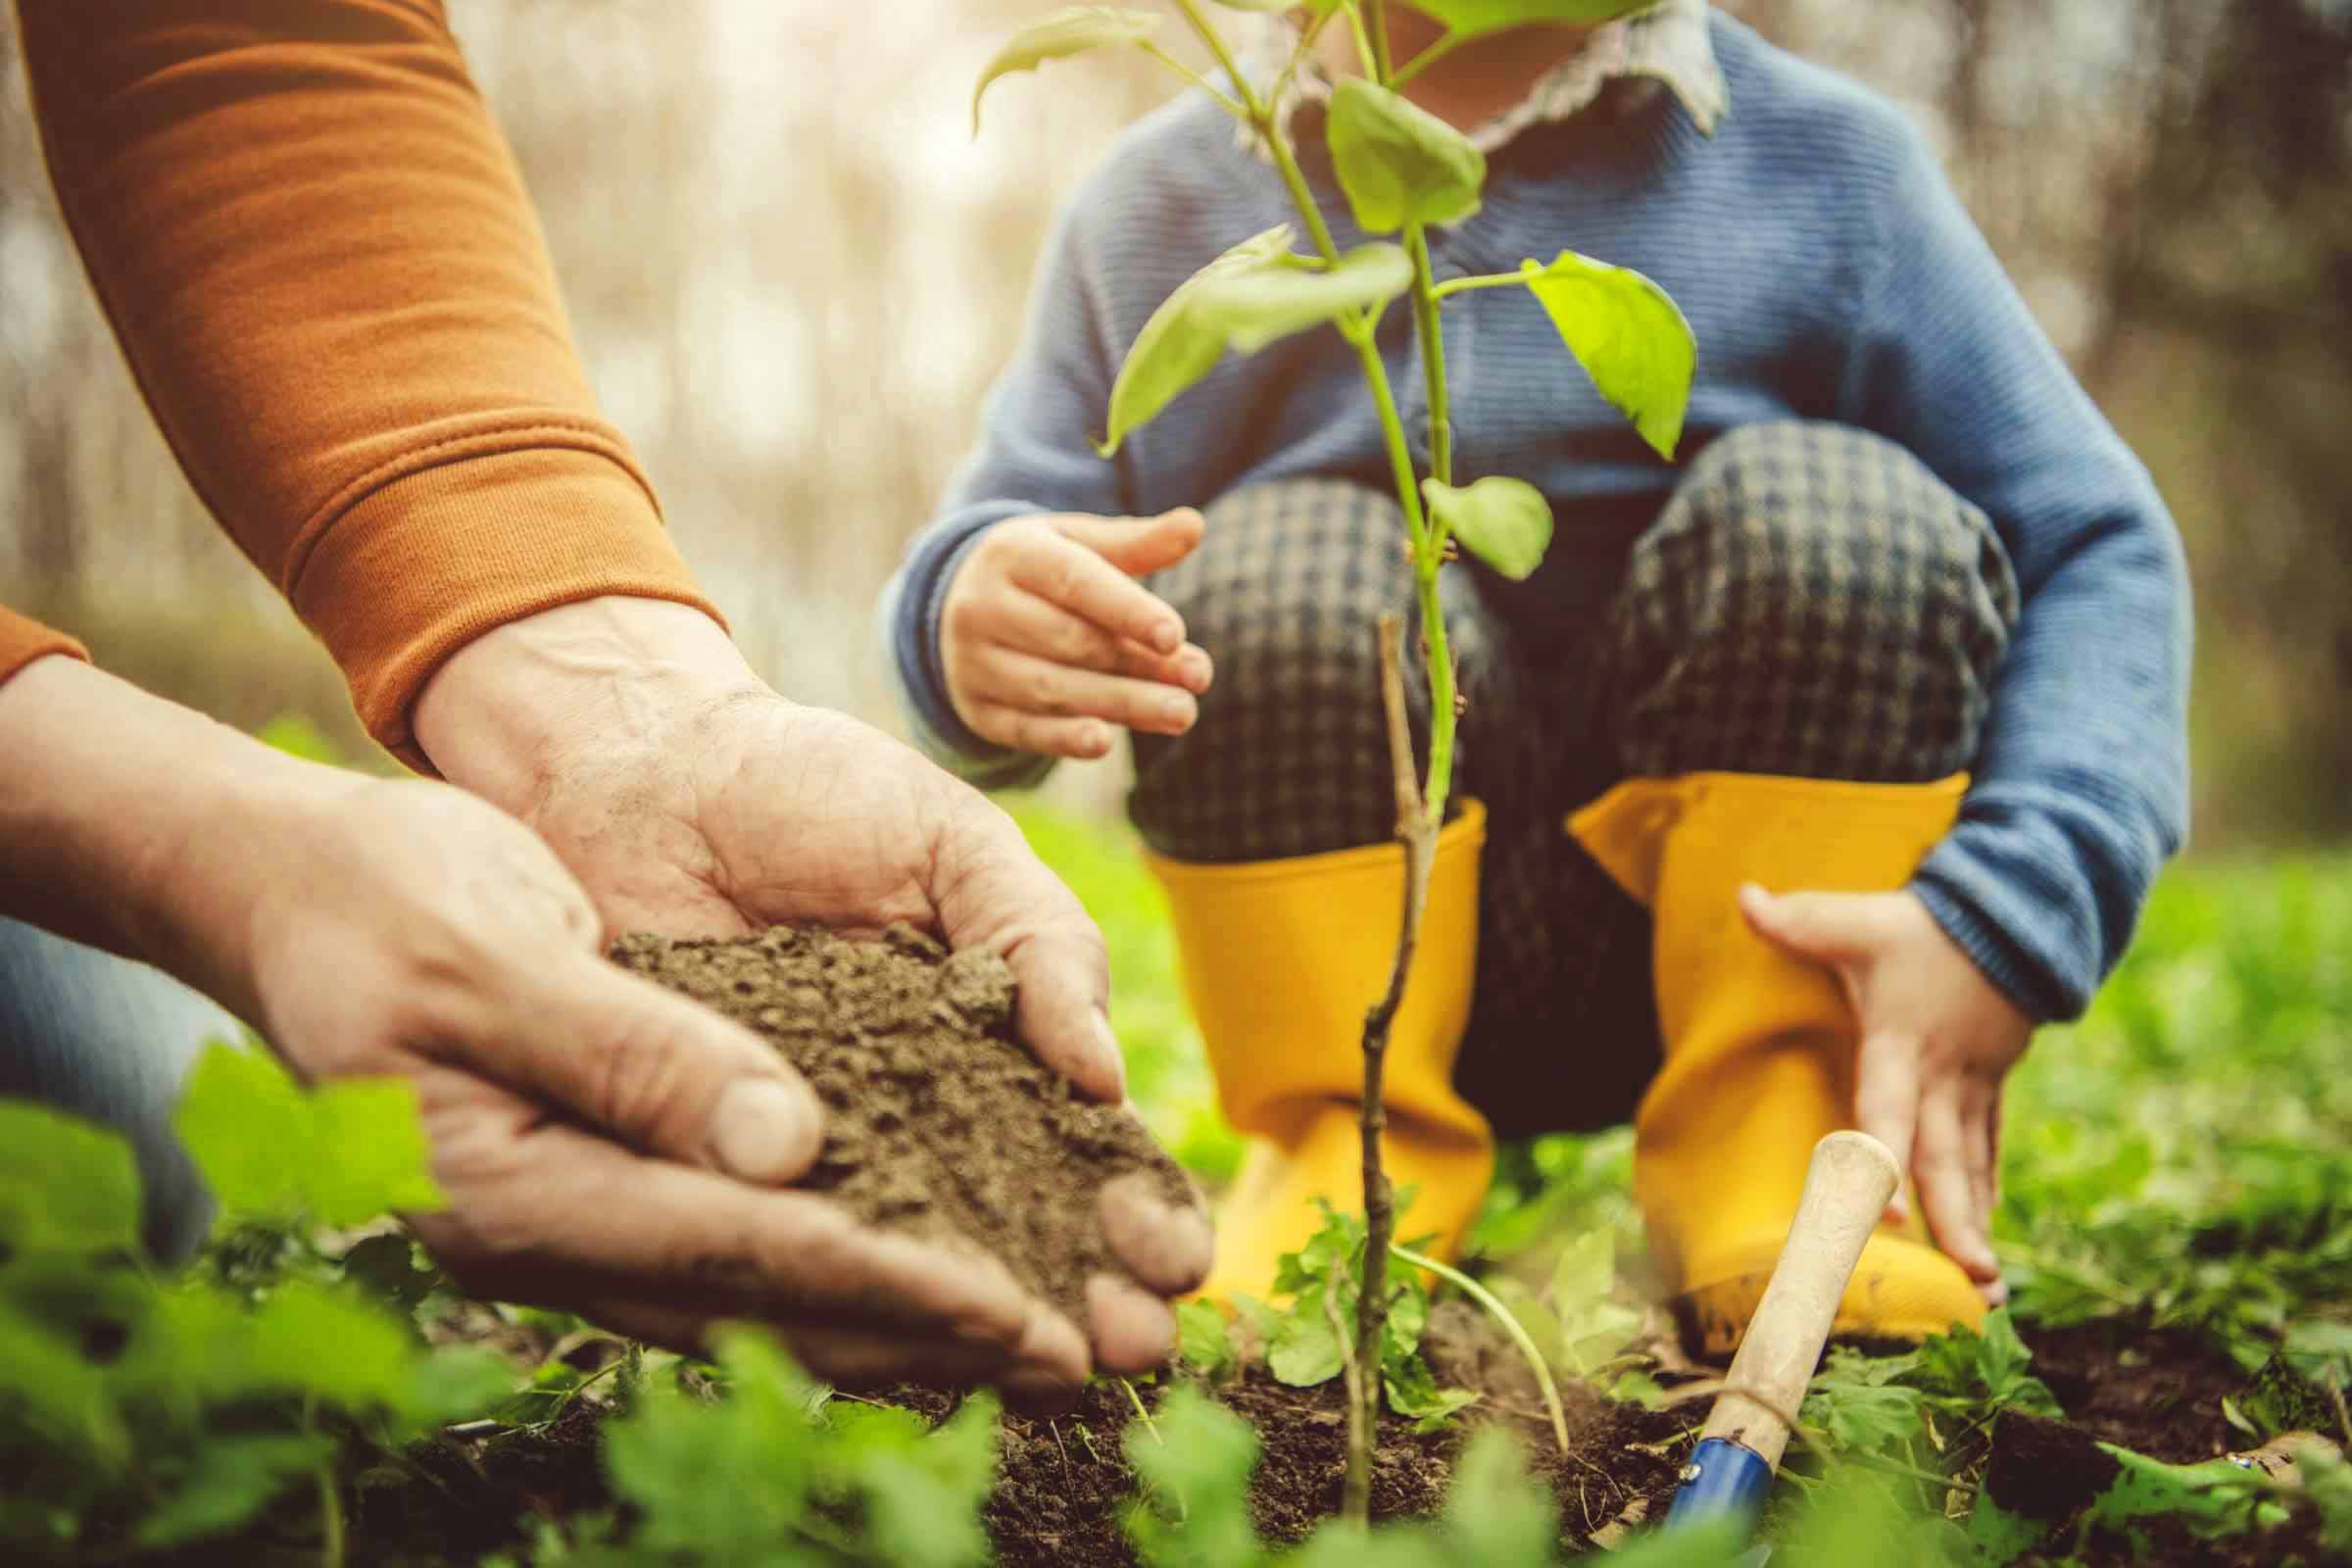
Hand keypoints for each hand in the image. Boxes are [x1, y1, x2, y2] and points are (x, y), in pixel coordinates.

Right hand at [248, 778, 1139, 1397]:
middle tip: (1071, 1361)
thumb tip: (785, 1147)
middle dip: (928, 1335)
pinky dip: (848, 1261)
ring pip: (769, 1293)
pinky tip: (935, 1265)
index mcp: (512, 1195)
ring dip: (907, 1319)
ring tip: (1037, 1344)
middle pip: (772, 1304)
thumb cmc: (381, 901)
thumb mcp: (491, 953)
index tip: (1015, 1309)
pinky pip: (745, 1247)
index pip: (736, 1253)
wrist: (295, 893)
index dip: (886, 1282)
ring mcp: (578, 1222)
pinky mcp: (606, 1183)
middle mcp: (554, 1237)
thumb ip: (631, 1051)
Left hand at [412, 597, 1211, 1377]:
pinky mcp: (710, 1171)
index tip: (1178, 1258)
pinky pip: (777, 1248)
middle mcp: (911, 1120)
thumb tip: (1103, 1082)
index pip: (1080, 1148)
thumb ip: (1039, 944)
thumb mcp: (951, 845)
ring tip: (1049, 1376)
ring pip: (910, 1265)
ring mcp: (811, 1155)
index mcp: (991, 1043)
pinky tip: (894, 1345)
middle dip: (1081, 1296)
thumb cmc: (809, 790)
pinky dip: (834, 1302)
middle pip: (1013, 1234)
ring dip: (981, 1326)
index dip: (1133, 1207)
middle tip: (1132, 1348)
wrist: (637, 770)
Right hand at [940, 510, 1214, 759]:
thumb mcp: (1077, 544)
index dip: (1127, 610)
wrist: (956, 605)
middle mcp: (983, 608)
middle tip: (1199, 680)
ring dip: (1121, 704)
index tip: (1176, 635)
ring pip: (1051, 689)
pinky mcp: (977, 709)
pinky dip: (1064, 738)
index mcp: (1013, 554)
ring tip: (1181, 713)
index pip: (1075, 583)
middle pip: (1070, 642)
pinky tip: (1105, 742)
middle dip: (1139, 664)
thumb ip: (1136, 543)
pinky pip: (1023, 729)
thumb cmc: (1040, 570)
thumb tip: (1195, 525)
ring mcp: (974, 662)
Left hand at [1738, 884, 2031, 1304]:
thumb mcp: (1859, 920)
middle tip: (1968, 1278)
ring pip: (1973, 1164)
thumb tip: (1742, 895)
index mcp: (1902, 1042)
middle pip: (1945, 1156)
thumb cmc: (1923, 927)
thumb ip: (1798, 920)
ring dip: (1977, 1223)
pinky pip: (1988, 1148)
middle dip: (1955, 1219)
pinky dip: (1986, 1192)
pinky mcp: (1989, 1086)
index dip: (1885, 1156)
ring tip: (1986, 1286)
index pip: (1889, 1105)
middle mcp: (1941, 1075)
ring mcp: (1972, 1085)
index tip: (1886, 1214)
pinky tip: (1982, 1241)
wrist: (2015, 916)